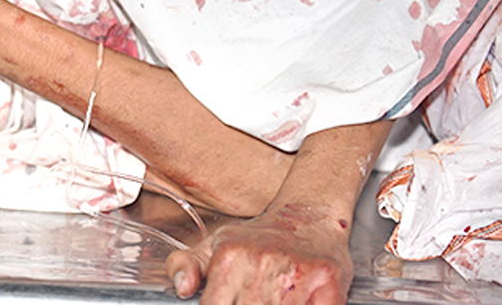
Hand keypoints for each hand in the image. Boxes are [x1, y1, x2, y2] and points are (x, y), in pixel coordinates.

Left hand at [166, 206, 351, 303]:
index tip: (230, 303)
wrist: (310, 215)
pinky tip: (299, 301)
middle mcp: (260, 265)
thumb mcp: (215, 244)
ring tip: (273, 297)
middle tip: (253, 299)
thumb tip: (183, 289)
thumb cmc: (259, 237)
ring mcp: (295, 275)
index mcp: (229, 259)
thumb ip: (185, 264)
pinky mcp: (328, 283)